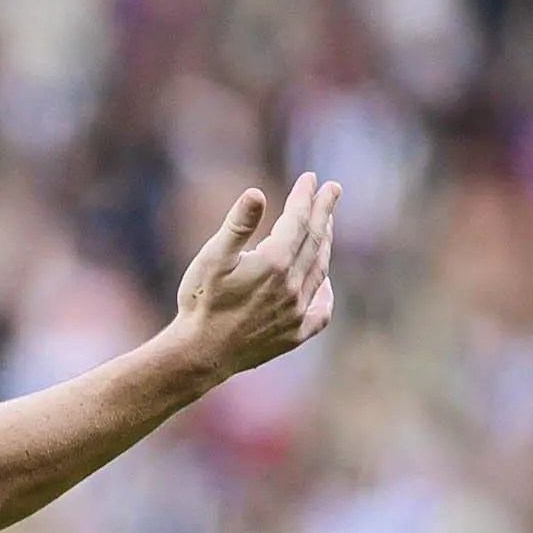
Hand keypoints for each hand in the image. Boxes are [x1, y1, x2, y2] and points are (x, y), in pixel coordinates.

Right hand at [168, 172, 338, 382]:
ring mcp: (296, 311)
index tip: (311, 178)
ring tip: (326, 226)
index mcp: (274, 262)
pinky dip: (326, 295)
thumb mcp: (211, 258)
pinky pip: (321, 311)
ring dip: (325, 243)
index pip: (298, 220)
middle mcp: (292, 285)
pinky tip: (324, 285)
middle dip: (324, 212)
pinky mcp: (294, 334)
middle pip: (316, 240)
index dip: (305, 197)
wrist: (199, 354)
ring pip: (320, 269)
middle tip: (332, 190)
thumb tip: (257, 193)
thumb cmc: (200, 302)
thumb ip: (237, 226)